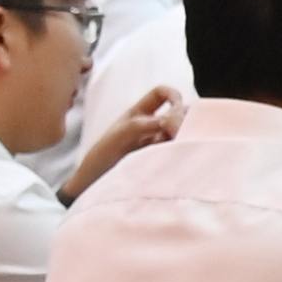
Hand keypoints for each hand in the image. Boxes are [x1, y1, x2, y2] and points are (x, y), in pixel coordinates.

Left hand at [62, 85, 187, 197]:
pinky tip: (181, 156)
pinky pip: (182, 152)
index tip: (177, 109)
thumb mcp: (118, 136)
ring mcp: (160, 145)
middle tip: (181, 132)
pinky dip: (185, 151)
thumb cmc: (100, 159)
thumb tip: (170, 119)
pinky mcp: (165, 161)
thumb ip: (141, 125)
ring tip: (182, 145)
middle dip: (185, 118)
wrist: (95, 187)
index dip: (173, 95)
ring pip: (184, 132)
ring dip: (186, 135)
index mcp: (139, 114)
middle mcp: (153, 127)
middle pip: (180, 112)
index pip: (162, 93)